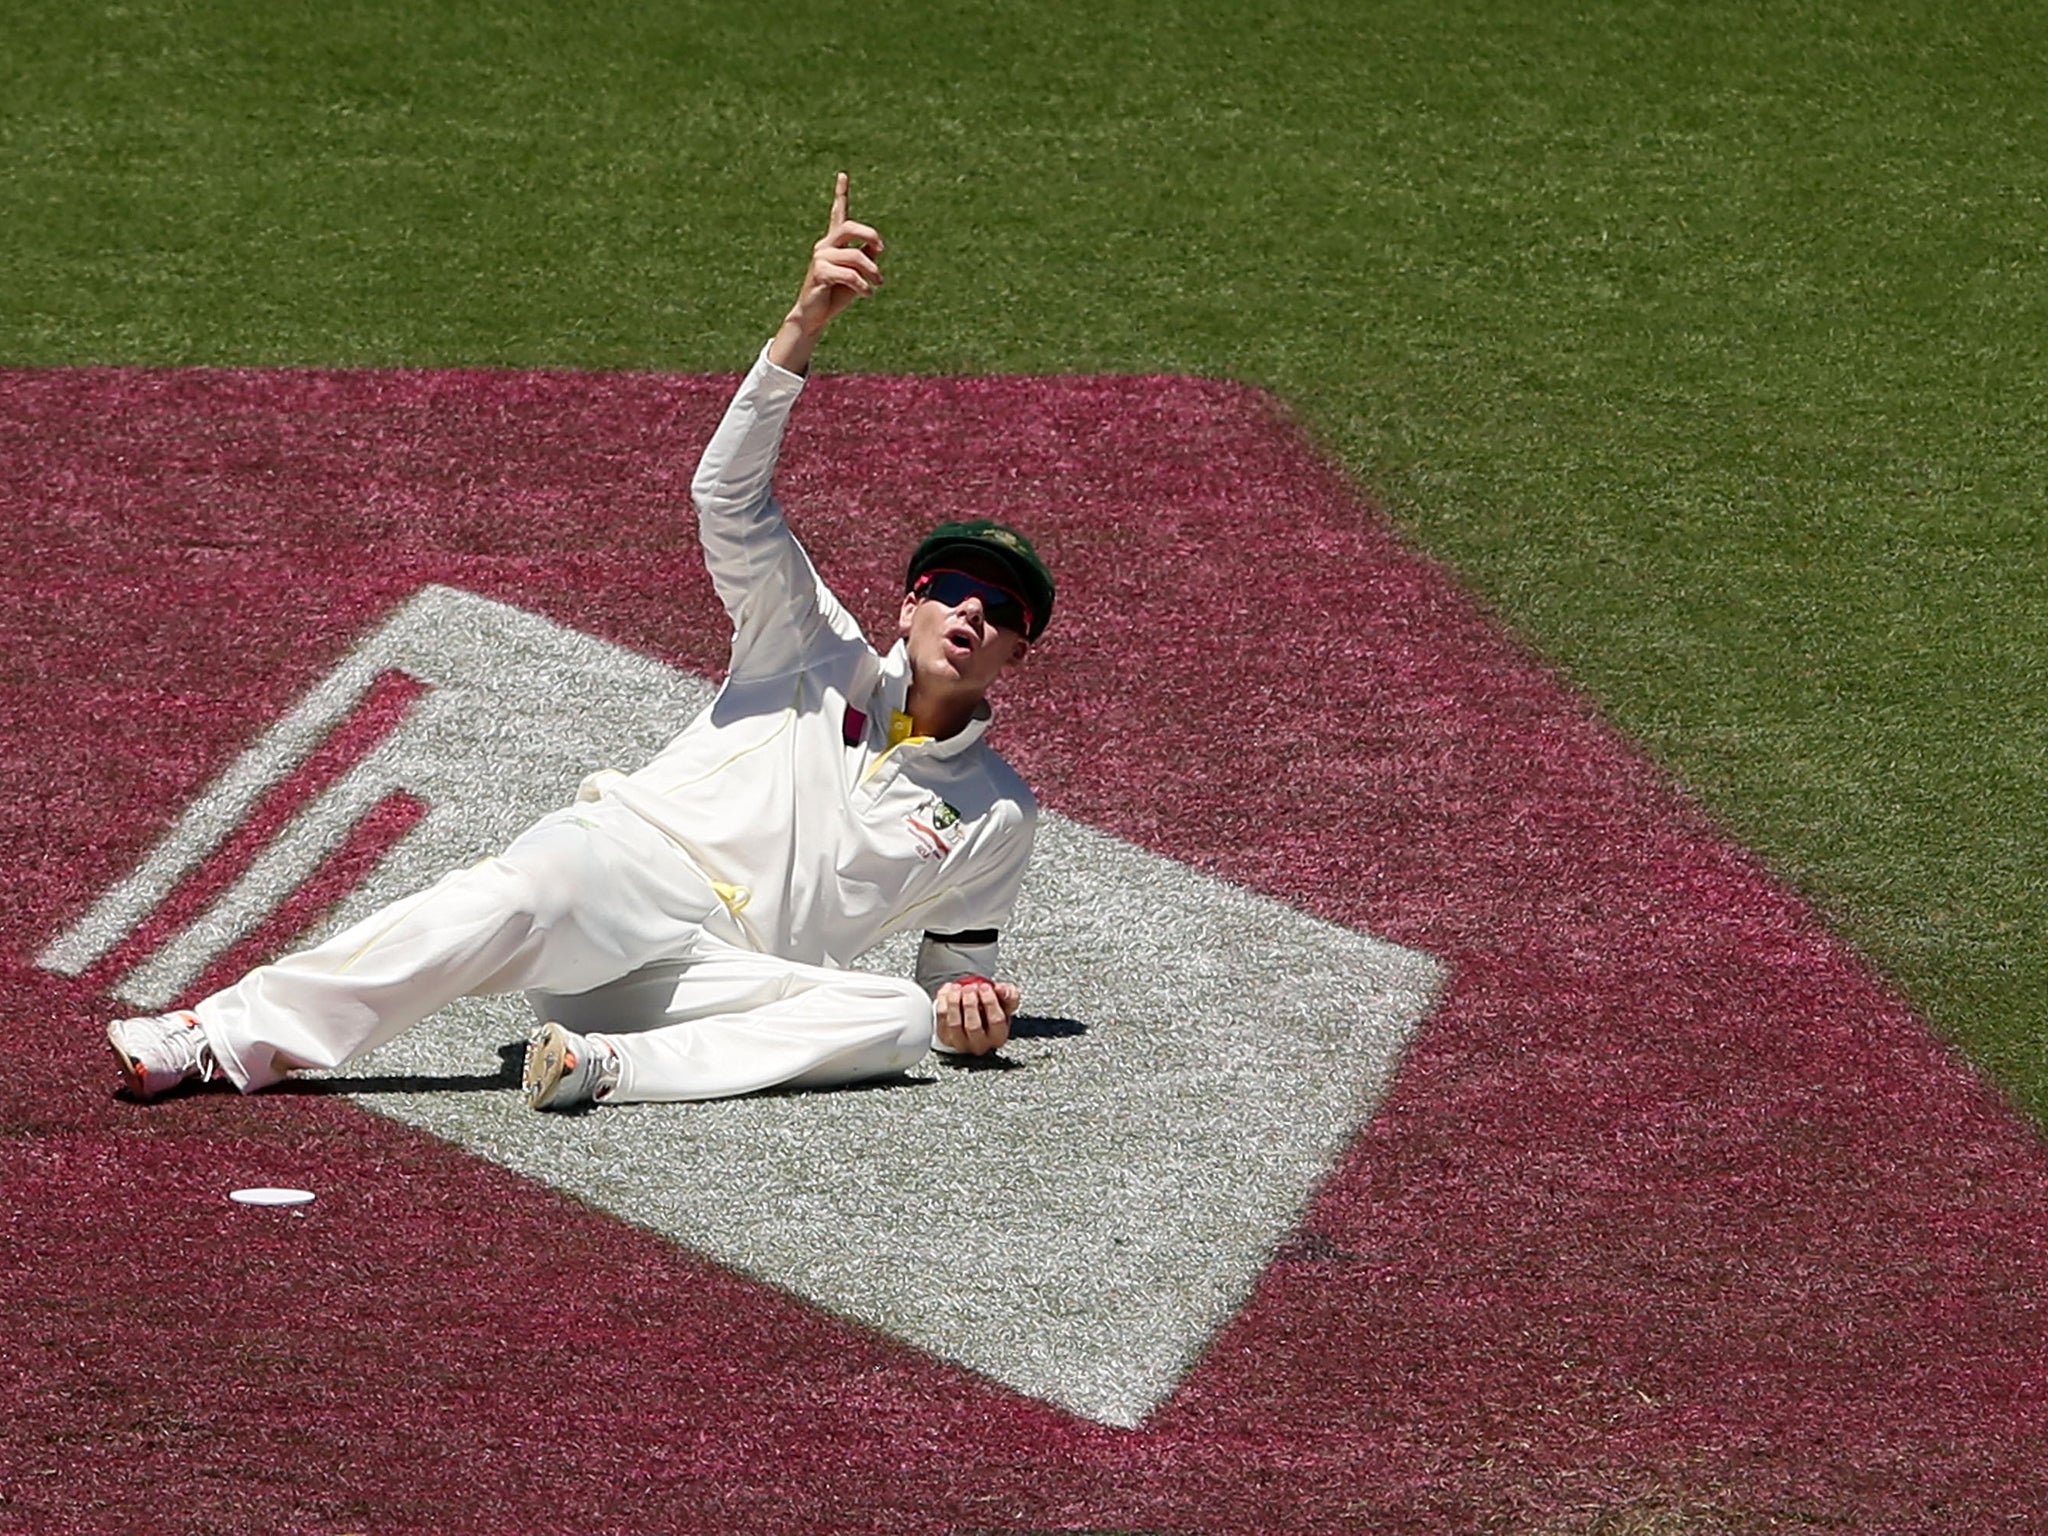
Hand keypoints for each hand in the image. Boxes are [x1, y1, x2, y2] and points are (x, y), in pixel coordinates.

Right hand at [769, 173, 883, 372]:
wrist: (815, 315)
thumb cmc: (837, 293)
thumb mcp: (858, 273)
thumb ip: (866, 257)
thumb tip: (877, 247)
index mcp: (833, 242)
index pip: (838, 213)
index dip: (841, 193)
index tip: (843, 174)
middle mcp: (825, 245)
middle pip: (850, 227)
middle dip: (870, 235)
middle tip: (881, 248)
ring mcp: (821, 258)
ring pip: (855, 256)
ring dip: (872, 272)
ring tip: (878, 284)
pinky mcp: (820, 273)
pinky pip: (849, 275)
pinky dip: (862, 285)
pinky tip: (868, 294)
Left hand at [934, 975, 1020, 1055]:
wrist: (973, 1014)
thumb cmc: (990, 1010)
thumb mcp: (1004, 1002)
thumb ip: (1008, 994)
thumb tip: (1001, 989)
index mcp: (998, 1036)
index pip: (996, 1021)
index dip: (990, 1002)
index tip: (985, 987)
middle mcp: (980, 1044)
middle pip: (973, 1026)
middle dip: (970, 1004)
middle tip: (969, 988)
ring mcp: (960, 1042)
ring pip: (955, 1024)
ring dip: (954, 1002)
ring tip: (957, 987)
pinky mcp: (945, 1036)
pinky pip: (941, 1018)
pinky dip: (943, 1001)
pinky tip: (948, 989)